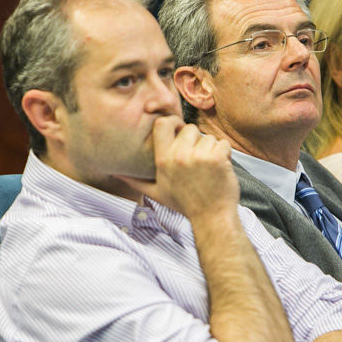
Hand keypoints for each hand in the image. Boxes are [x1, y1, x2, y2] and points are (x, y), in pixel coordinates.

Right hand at [116, 116, 237, 219]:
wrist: (211, 218)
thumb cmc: (185, 204)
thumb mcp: (157, 193)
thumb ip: (136, 181)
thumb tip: (115, 173)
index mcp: (163, 160)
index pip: (162, 124)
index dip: (173, 122)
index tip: (180, 132)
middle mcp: (179, 156)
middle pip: (190, 128)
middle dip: (196, 141)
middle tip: (198, 160)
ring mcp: (198, 156)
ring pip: (208, 137)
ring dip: (212, 150)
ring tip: (209, 169)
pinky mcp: (217, 158)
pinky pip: (223, 144)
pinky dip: (225, 154)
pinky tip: (220, 170)